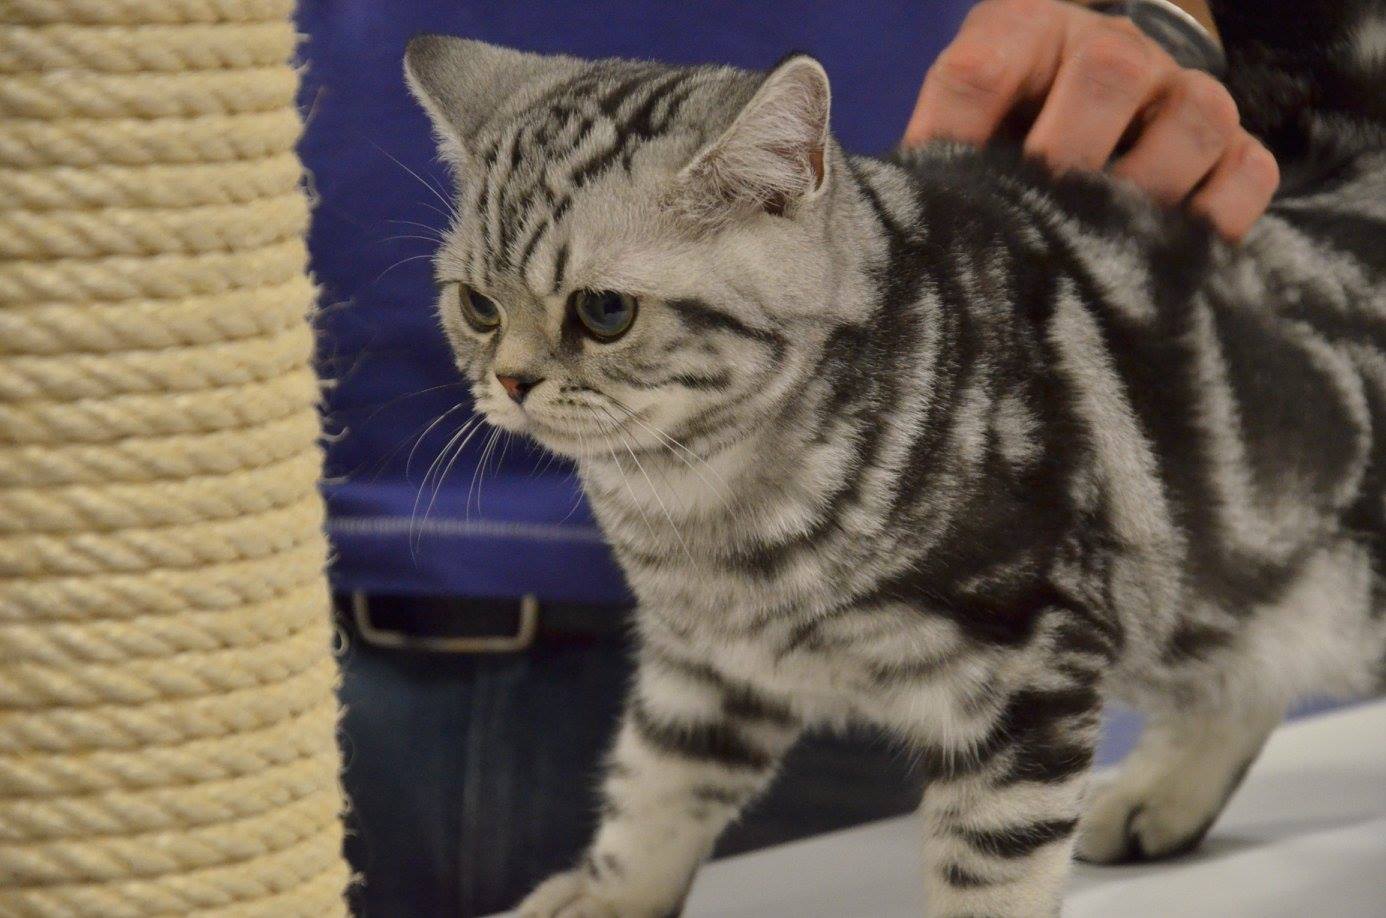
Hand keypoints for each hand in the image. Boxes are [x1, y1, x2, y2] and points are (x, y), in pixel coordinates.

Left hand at [903, 0, 1278, 239]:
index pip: (981, 70)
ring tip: (1102, 248)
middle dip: (1068, 155)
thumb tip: (912, 234)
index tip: (947, 200)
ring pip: (1194, 120)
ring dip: (1146, 192)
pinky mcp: (1235, 147)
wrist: (1085, 126)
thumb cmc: (1003, 138)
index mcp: (1023, 30)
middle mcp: (1113, 47)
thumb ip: (936, 160)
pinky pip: (1248, 174)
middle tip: (1041, 218)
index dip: (957, 139)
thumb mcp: (959, 133)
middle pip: (1109, 73)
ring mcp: (1183, 93)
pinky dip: (1216, 220)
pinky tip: (1166, 257)